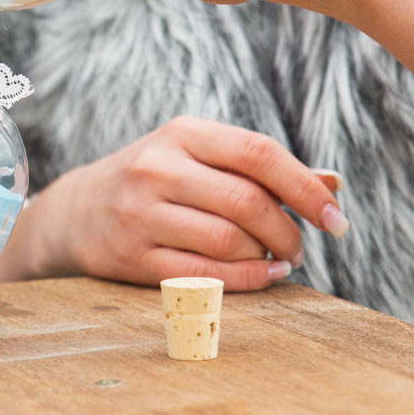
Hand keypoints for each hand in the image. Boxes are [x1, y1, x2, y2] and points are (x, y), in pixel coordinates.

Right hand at [0, 117, 347, 288]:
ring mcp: (141, 213)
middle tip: (299, 247)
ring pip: (227, 241)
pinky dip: (244, 280)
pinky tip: (260, 276)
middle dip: (288, 232)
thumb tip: (332, 184)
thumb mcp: (200, 158)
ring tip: (274, 259)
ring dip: (265, 257)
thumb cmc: (158, 183)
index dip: (305, 187)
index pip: (258, 153)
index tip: (336, 219)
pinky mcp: (131, 256)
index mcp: (183, 134)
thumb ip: (262, 169)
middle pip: (247, 202)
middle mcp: (158, 168)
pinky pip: (203, 276)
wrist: (78, 211)